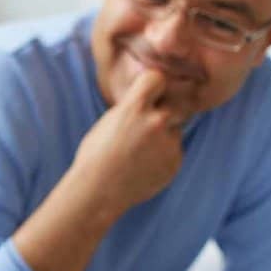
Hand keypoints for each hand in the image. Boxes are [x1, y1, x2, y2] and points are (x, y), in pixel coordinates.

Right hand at [71, 69, 184, 215]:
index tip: (150, 92)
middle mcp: (156, 121)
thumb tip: (148, 102)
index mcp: (134, 108)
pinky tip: (143, 166)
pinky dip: (163, 156)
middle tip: (149, 124)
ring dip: (164, 136)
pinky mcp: (175, 162)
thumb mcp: (108, 122)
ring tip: (140, 152)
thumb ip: (132, 110)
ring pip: (174, 130)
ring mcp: (169, 143)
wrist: (98, 192)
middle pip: (175, 104)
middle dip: (165, 111)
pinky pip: (174, 151)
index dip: (154, 84)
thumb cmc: (94, 157)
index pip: (157, 78)